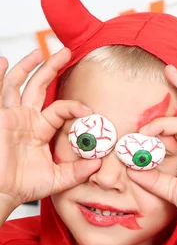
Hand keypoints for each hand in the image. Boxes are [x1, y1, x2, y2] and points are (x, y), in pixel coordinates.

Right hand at [0, 48, 100, 209]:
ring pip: (19, 84)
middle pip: (40, 86)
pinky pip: (0, 92)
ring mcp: (10, 116)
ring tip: (40, 51)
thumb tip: (100, 163)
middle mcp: (26, 119)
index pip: (61, 109)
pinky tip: (3, 61)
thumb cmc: (23, 186)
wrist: (2, 193)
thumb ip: (79, 170)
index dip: (75, 107)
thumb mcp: (59, 178)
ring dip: (29, 66)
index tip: (89, 111)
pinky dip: (0, 75)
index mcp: (41, 129)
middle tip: (66, 52)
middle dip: (52, 67)